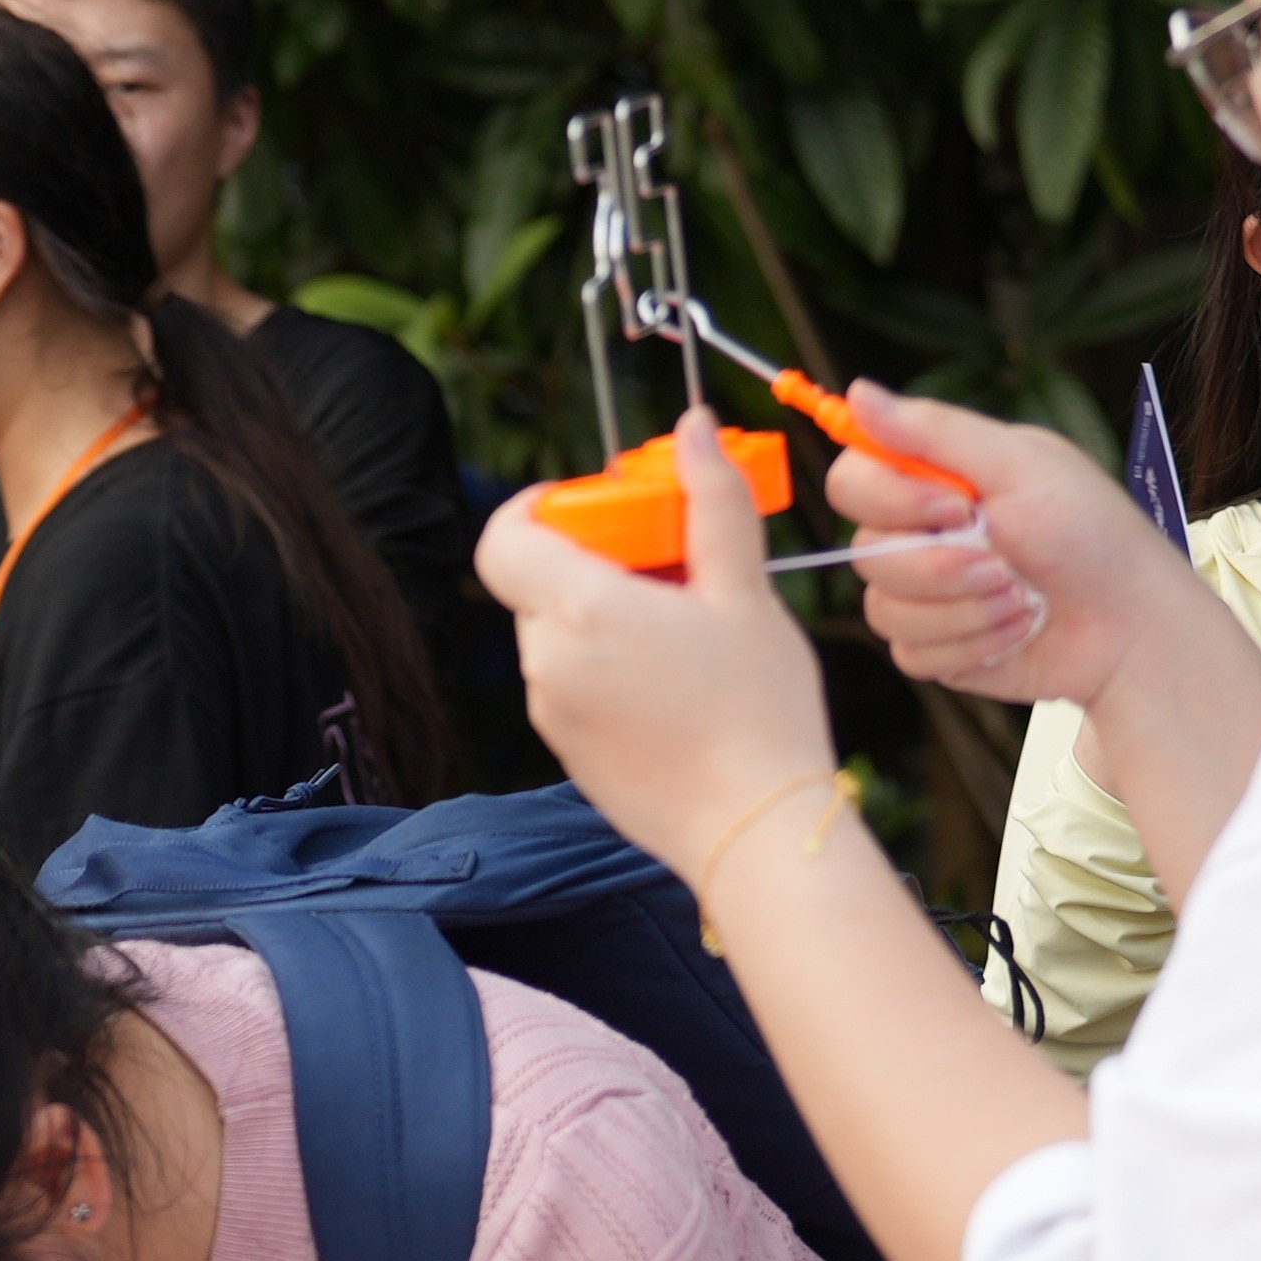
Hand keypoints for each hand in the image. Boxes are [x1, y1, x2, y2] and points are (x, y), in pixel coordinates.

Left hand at [471, 401, 856, 886]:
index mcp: (578, 612)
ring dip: (606, 615)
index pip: (503, 539)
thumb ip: (712, 503)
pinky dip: (608, 665)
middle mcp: (546, 662)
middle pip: (541, 582)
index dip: (540, 509)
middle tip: (674, 565)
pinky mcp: (567, 752)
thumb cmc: (758, 710)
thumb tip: (692, 429)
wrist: (755, 831)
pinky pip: (571, 683)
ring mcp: (551, 713)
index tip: (598, 506)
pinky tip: (676, 685)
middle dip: (598, 560)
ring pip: (559, 635)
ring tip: (688, 632)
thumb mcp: (744, 593)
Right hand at [826, 387, 1186, 717]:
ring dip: (965, 609)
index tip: (956, 506)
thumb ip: (934, 430)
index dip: (890, 498)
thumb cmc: (1092, 536)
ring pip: (884, 609)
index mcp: (936, 480)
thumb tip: (857, 390)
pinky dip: (971, 645)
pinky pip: (910, 654)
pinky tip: (1015, 631)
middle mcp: (921, 534)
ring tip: (1022, 599)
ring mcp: (925, 596)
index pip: (852, 479)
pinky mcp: (936, 649)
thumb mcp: (1021, 466)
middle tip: (1006, 562)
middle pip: (864, 551)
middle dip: (941, 565)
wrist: (1130, 627)